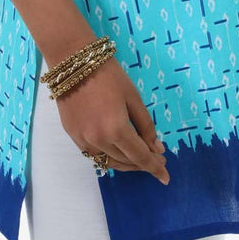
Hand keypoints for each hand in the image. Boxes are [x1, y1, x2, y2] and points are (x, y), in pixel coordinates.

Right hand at [52, 57, 169, 184]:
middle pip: (126, 161)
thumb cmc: (108, 75)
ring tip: (140, 159)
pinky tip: (118, 151)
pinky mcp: (73, 136)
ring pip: (109, 162)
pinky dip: (109, 157)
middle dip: (143, 163)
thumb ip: (146, 126)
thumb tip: (156, 149)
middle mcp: (99, 141)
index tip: (166, 177)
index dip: (154, 167)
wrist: (73, 62)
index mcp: (116, 129)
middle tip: (157, 159)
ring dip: (126, 163)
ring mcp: (83, 140)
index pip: (140, 156)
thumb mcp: (133, 97)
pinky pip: (94, 155)